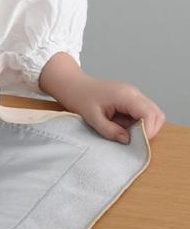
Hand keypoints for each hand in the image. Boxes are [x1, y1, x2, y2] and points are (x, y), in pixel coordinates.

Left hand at [38, 52, 164, 142]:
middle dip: (149, 130)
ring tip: (123, 130)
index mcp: (125, 96)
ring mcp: (133, 95)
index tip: (136, 142)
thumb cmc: (80, 98)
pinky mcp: (131, 98)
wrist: (73, 85)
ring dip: (143, 126)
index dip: (148, 131)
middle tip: (132, 139)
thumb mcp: (92, 118)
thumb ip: (110, 130)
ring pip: (152, 113)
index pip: (149, 114)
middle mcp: (134, 93)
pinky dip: (136, 122)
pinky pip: (142, 112)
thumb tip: (127, 140)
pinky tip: (120, 124)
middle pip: (157, 114)